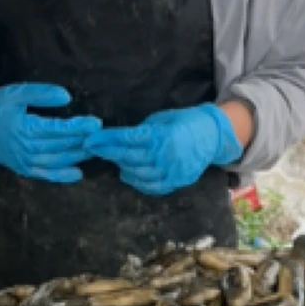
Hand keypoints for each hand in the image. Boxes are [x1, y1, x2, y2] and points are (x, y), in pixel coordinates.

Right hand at [0, 84, 100, 182]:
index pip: (57, 129)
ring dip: (77, 157)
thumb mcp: (16, 93)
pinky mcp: (23, 169)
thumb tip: (66, 96)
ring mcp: (24, 161)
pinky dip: (62, 176)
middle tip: (102, 137)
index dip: (78, 127)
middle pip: (60, 146)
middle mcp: (25, 148)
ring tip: (95, 149)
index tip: (96, 123)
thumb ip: (41, 94)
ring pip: (56, 161)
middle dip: (83, 141)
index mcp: (24, 127)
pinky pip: (45, 175)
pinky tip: (77, 173)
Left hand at [85, 103, 241, 195]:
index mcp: (163, 135)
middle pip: (130, 157)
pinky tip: (127, 174)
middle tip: (93, 148)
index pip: (128, 139)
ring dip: (121, 166)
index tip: (91, 139)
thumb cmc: (185, 122)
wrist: (213, 136)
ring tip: (111, 159)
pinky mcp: (177, 181)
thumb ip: (143, 130)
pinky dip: (137, 182)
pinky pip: (152, 186)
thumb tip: (120, 138)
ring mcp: (172, 171)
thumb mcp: (162, 119)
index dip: (107, 140)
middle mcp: (167, 155)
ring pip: (138, 173)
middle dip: (108, 152)